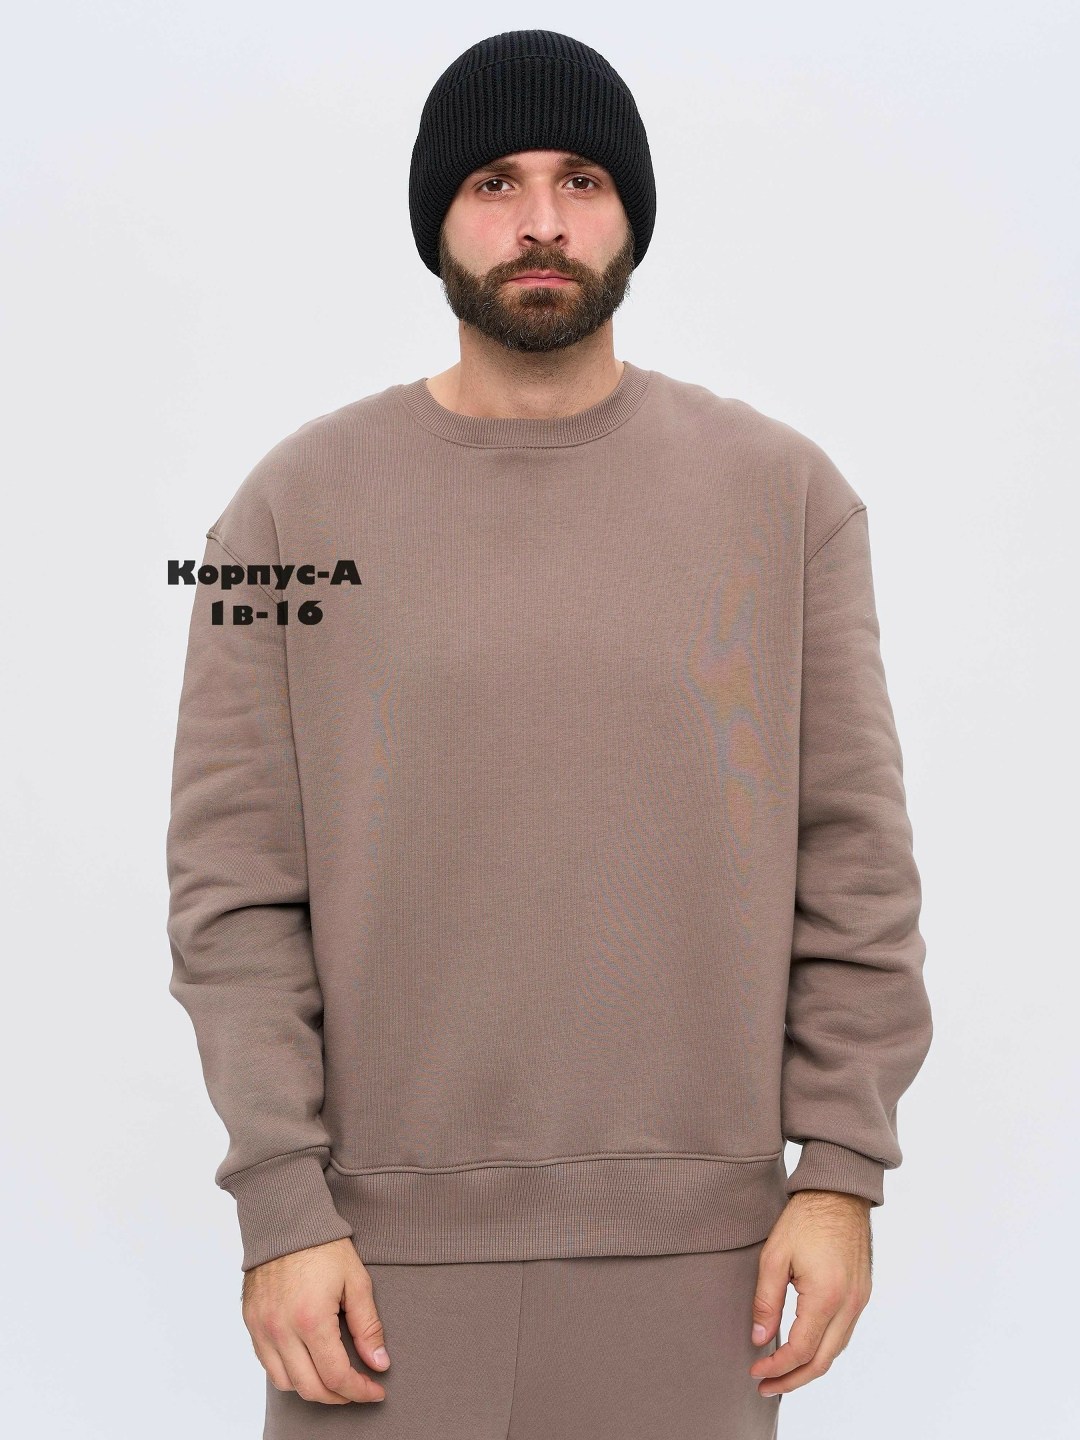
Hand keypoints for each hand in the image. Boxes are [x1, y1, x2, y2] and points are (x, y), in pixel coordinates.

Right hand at [242, 1236, 390, 1404]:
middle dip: (339, 1396)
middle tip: (358, 1388)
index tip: (376, 1390)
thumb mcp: (356, 1281)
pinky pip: (268, 1365)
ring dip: (312, 1388)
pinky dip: (289, 1373)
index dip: (359, 1391)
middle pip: (310, 1389)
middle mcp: (281, 1330)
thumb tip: (379, 1364)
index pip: (336, 1376)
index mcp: (310, 1319)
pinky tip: (308, 1362)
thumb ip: (368, 1326)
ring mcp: (262, 1328)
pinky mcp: (252, 1323)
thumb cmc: (323, 1246)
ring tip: (334, 1377)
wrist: (286, 1220)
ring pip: (286, 1383)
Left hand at [749, 1189, 872, 1398]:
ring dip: (809, 1367)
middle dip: (793, 1379)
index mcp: (827, 1297)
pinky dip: (823, 1349)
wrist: (839, 1192)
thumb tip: (759, 1339)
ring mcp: (859, 1301)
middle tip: (766, 1386)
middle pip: (822, 1361)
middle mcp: (849, 1305)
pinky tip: (804, 1349)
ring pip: (835, 1351)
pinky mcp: (862, 1294)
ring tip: (782, 1374)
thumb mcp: (775, 1256)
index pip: (800, 1350)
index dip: (776, 1367)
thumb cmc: (805, 1218)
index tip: (755, 1371)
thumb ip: (766, 1301)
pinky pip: (844, 1334)